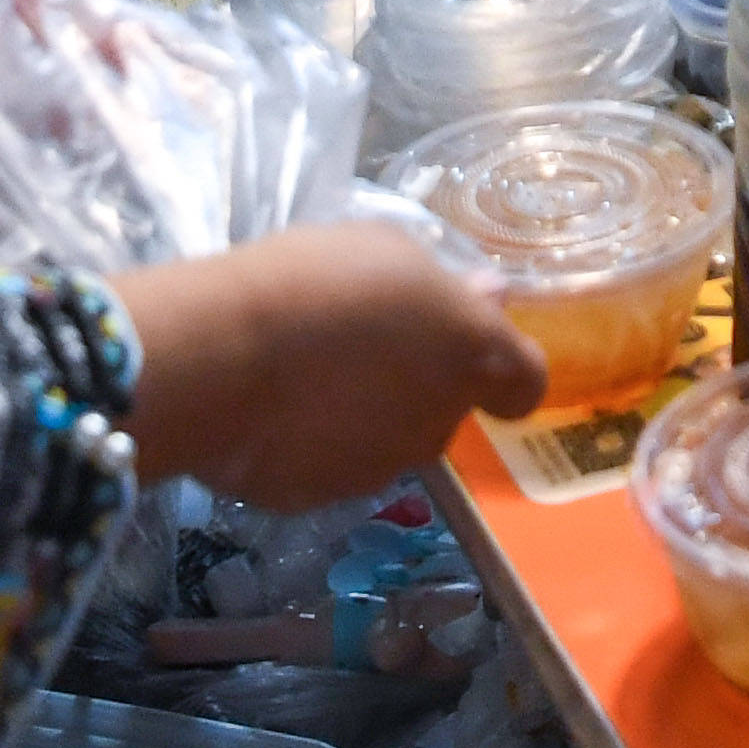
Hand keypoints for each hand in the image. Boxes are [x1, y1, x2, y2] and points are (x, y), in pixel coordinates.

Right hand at [111, 222, 547, 509]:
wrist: (222, 357)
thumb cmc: (314, 282)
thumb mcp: (386, 248)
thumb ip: (446, 286)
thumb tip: (487, 301)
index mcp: (472, 355)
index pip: (526, 384)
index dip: (504, 370)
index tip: (467, 349)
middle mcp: (439, 423)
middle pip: (445, 408)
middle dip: (415, 384)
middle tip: (358, 342)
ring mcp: (379, 469)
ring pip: (385, 440)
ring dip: (361, 414)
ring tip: (302, 373)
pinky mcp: (319, 499)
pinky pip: (325, 465)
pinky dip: (309, 445)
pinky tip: (269, 411)